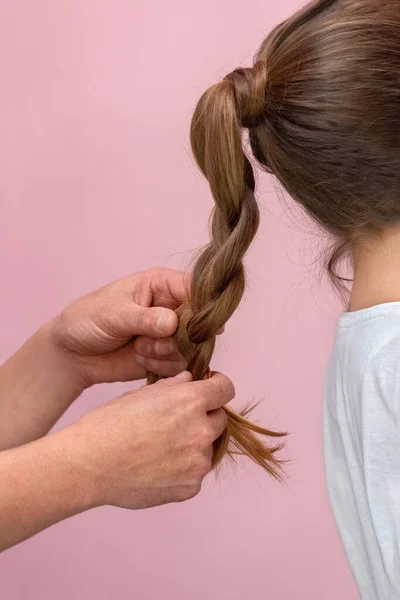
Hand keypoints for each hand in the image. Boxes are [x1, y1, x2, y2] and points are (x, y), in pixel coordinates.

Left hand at [51, 268, 189, 386]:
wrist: (72, 354)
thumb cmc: (87, 320)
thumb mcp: (113, 314)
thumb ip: (144, 318)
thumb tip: (172, 323)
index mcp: (161, 284)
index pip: (196, 289)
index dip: (200, 307)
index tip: (190, 326)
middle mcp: (172, 307)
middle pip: (199, 322)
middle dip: (177, 337)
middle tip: (148, 341)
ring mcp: (171, 333)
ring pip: (192, 346)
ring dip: (166, 353)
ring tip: (139, 349)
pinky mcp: (167, 356)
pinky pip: (182, 365)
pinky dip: (163, 367)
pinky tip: (141, 361)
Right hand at [64, 371, 233, 508]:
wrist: (88, 465)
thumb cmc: (109, 424)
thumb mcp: (141, 394)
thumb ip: (173, 386)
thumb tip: (190, 380)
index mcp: (190, 401)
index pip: (226, 388)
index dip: (217, 387)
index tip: (208, 390)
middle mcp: (201, 431)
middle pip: (219, 419)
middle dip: (204, 417)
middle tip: (176, 422)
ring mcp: (197, 463)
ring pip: (207, 448)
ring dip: (193, 445)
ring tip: (160, 447)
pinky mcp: (190, 488)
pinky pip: (194, 473)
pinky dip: (182, 469)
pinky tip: (156, 466)